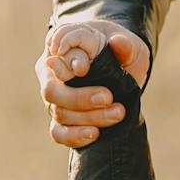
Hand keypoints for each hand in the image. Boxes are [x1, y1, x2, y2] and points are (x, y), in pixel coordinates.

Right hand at [38, 19, 151, 147]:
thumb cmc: (120, 52)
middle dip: (80, 97)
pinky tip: (95, 134)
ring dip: (89, 117)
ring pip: (59, 112)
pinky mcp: (62, 120)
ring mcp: (55, 99)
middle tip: (108, 97)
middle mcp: (51, 73)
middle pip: (51, 90)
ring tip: (118, 113)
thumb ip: (124, 44)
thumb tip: (118, 42)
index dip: (68, 60)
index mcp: (62, 45)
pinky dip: (74, 136)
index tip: (85, 68)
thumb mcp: (128, 45)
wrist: (124, 71)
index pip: (55, 51)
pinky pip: (59, 132)